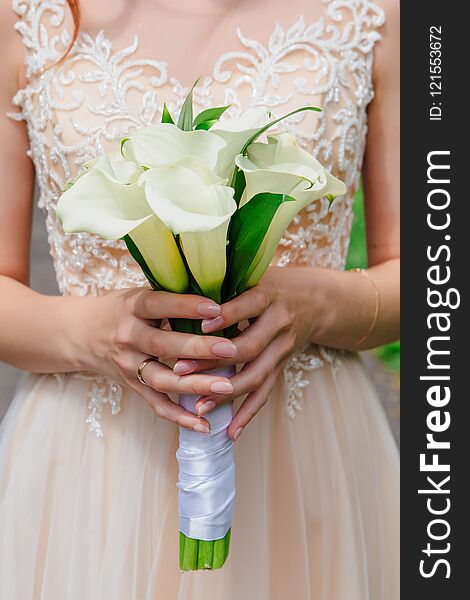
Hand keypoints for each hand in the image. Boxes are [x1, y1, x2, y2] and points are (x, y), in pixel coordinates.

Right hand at [78, 287, 239, 431]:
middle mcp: (128, 337)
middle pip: (163, 345)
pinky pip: (156, 405)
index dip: (186, 307)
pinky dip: (180, 417)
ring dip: (195, 385)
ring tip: (226, 387)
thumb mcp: (139, 294)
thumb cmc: (121, 309)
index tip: (216, 308)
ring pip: (162, 379)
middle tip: (231, 349)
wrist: (81, 334)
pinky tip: (204, 424)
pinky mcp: (132, 386)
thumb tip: (218, 291)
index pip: (160, 305)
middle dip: (199, 348)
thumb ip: (171, 295)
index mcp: (132, 307)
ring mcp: (129, 365)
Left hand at [173, 267, 328, 439]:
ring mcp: (282, 349)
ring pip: (256, 375)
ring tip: (199, 406)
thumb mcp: (254, 276)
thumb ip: (225, 285)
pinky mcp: (282, 367)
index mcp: (268, 295)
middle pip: (249, 347)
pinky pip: (265, 393)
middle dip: (214, 361)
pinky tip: (230, 431)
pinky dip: (248, 413)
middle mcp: (279, 323)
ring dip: (227, 393)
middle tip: (180, 369)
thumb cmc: (272, 285)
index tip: (200, 324)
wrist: (316, 302)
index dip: (226, 315)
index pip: (248, 305)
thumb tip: (181, 293)